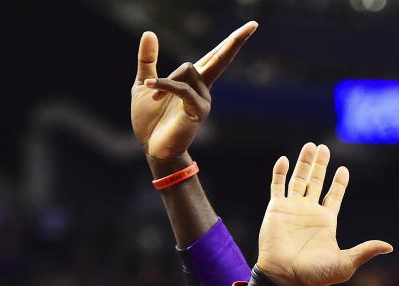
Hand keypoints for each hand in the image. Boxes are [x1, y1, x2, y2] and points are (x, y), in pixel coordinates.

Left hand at [132, 21, 256, 159]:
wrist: (152, 148)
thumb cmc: (150, 121)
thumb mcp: (144, 83)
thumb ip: (148, 60)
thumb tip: (149, 33)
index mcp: (193, 81)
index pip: (215, 56)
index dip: (231, 41)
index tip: (252, 25)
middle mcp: (203, 88)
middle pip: (221, 58)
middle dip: (236, 41)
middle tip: (254, 24)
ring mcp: (203, 100)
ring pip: (188, 69)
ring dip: (165, 78)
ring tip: (152, 93)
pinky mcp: (198, 111)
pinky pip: (182, 88)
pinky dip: (164, 85)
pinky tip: (150, 87)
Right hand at [256, 143, 392, 285]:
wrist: (285, 278)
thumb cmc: (315, 274)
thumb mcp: (345, 263)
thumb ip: (365, 251)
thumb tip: (389, 247)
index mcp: (326, 221)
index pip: (334, 196)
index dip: (339, 182)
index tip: (343, 169)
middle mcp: (309, 212)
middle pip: (316, 182)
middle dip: (320, 165)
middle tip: (323, 147)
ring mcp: (292, 209)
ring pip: (298, 179)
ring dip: (304, 163)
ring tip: (310, 146)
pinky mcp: (276, 209)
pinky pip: (277, 186)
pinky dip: (280, 172)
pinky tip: (285, 159)